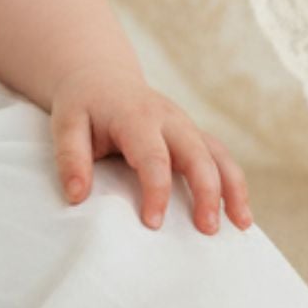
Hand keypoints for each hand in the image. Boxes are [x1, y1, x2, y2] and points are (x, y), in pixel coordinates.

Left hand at [49, 66, 253, 234]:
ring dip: (233, 188)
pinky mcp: (193, 135)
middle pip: (197, 154)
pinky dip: (235, 184)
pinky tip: (241, 214)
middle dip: (207, 191)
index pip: (153, 156)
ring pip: (218, 155)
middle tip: (207, 229)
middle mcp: (169, 119)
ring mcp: (185, 126)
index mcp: (136, 116)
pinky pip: (221, 158)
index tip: (153, 223)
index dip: (156, 190)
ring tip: (242, 225)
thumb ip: (71, 158)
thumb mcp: (66, 124)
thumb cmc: (83, 105)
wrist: (102, 78)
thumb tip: (77, 196)